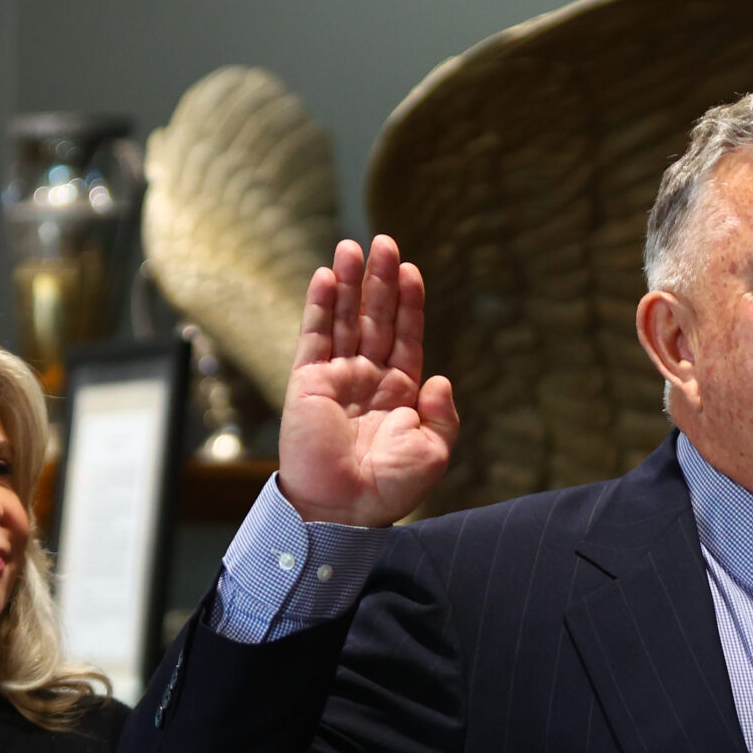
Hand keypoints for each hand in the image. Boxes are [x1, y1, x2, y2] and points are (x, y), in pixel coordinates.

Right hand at [280, 233, 461, 525]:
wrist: (342, 510)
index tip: (411, 270)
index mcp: (401, 394)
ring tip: (354, 246)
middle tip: (384, 242)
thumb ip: (444, 414)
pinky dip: (320, 306)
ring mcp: (337, 377)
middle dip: (380, 280)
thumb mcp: (433, 452)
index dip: (409, 303)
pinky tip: (325, 275)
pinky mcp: (308, 381)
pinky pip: (314, 336)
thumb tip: (439, 377)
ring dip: (349, 282)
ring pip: (344, 319)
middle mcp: (370, 379)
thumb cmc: (389, 488)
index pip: (406, 336)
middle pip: (376, 318)